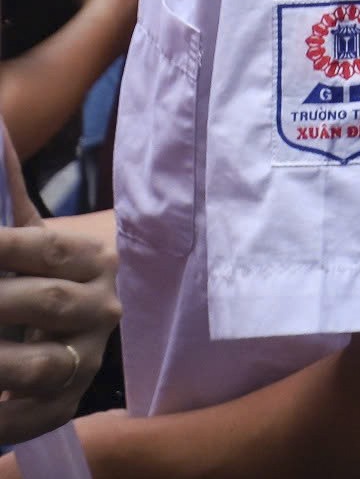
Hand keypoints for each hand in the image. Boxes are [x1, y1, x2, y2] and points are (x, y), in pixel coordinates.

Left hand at [0, 140, 116, 444]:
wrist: (95, 307)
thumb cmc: (44, 264)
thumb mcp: (28, 226)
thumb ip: (8, 188)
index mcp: (90, 257)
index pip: (46, 247)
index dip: (5, 245)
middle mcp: (101, 306)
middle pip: (45, 303)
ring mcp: (88, 355)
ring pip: (45, 364)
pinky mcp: (70, 397)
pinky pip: (40, 414)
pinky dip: (3, 420)